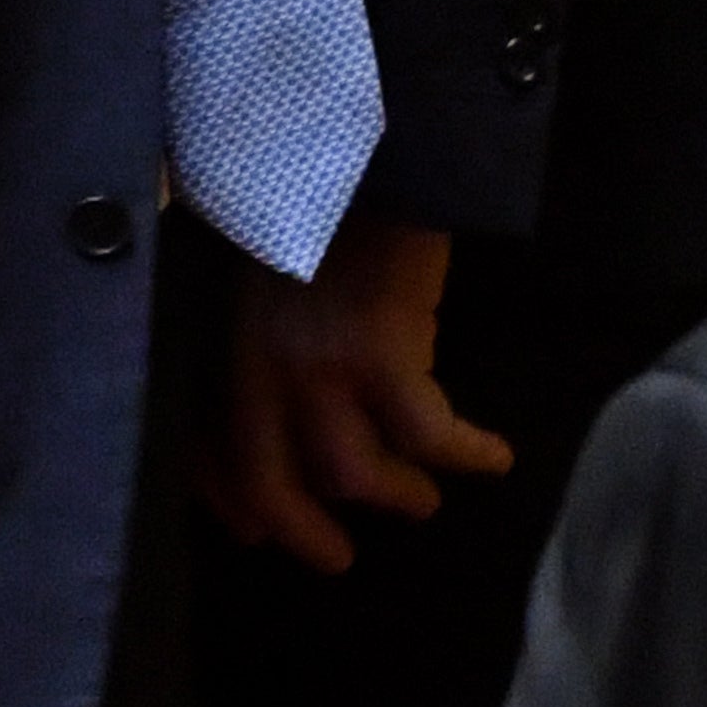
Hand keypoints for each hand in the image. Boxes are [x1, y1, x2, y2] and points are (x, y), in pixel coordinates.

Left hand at [195, 214, 509, 572]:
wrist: (361, 145)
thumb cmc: (310, 188)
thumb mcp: (253, 255)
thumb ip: (251, 317)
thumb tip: (266, 366)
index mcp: (227, 343)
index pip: (211, 450)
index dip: (230, 501)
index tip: (252, 530)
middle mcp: (263, 369)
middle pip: (275, 487)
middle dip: (306, 536)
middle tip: (338, 561)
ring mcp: (322, 367)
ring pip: (353, 473)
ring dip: (395, 496)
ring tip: (423, 502)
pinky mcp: (386, 356)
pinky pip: (428, 435)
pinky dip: (467, 453)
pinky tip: (496, 456)